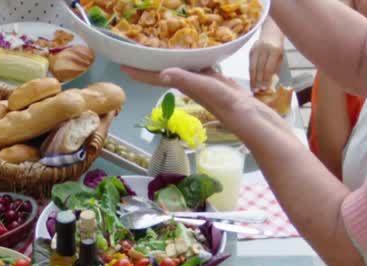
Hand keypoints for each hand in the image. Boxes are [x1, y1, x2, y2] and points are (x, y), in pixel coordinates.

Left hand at [122, 66, 255, 130]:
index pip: (154, 76)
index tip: (122, 66)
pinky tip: (188, 53)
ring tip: (156, 51)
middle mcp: (185, 82)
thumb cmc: (222, 101)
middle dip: (148, 64)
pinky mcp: (210, 78)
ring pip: (177, 67)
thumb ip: (183, 79)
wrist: (243, 113)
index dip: (138, 72)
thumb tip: (162, 73)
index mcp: (180, 83)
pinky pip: (193, 66)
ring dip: (166, 61)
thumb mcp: (203, 86)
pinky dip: (187, 59)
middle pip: (161, 71)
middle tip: (136, 53)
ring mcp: (198, 80)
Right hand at [248, 35, 284, 91]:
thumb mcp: (280, 57)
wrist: (270, 34)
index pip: (268, 68)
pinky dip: (251, 74)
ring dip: (253, 79)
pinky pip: (250, 65)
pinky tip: (252, 82)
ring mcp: (256, 50)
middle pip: (259, 68)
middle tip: (257, 91)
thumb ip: (276, 69)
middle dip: (258, 81)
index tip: (265, 88)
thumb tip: (271, 83)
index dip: (266, 79)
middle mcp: (264, 50)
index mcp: (274, 50)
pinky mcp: (250, 51)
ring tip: (253, 89)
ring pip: (252, 67)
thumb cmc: (277, 48)